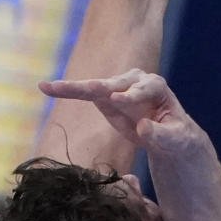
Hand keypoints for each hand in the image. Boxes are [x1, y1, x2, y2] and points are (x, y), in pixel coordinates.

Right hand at [39, 69, 195, 153]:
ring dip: (74, 88)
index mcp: (156, 87)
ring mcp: (117, 87)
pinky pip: (83, 94)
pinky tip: (45, 87)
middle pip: (116, 83)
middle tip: (87, 89)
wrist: (167, 135)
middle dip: (100, 87)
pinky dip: (66, 91)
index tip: (118, 100)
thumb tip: (143, 127)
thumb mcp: (174, 139)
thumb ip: (160, 134)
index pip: (145, 87)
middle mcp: (135, 81)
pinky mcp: (103, 97)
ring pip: (95, 87)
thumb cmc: (175, 136)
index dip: (132, 94)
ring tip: (51, 87)